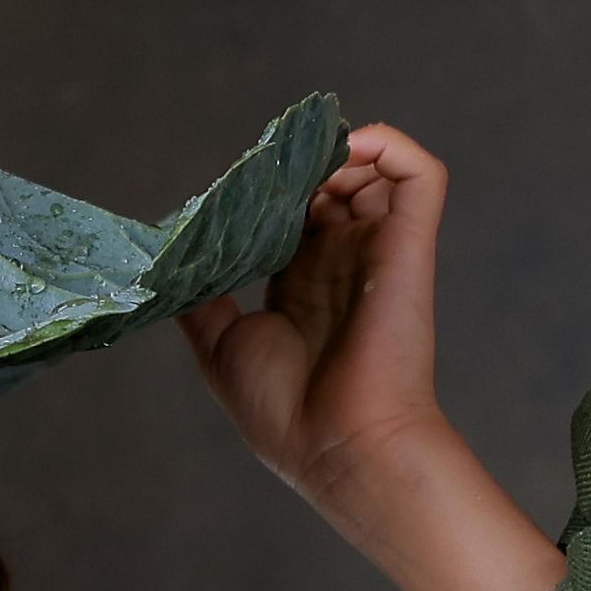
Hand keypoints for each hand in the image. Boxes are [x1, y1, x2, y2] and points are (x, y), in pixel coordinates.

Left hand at [177, 121, 446, 512]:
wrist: (339, 445)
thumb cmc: (283, 411)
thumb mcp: (221, 347)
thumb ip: (201, 303)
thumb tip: (172, 266)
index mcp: (303, 284)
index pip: (293, 214)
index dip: (266, 192)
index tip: (234, 187)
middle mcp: (343, 260)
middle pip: (330, 184)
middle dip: (297, 165)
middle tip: (264, 168)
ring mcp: (378, 248)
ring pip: (373, 170)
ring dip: (339, 150)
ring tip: (302, 160)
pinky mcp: (410, 242)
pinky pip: (418, 174)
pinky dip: (388, 145)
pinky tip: (345, 146)